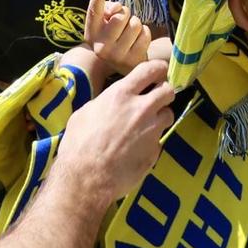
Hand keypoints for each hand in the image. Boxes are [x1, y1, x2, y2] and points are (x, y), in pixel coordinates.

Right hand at [57, 58, 174, 205]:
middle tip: (155, 99)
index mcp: (121, 95)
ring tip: (146, 125)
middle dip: (164, 92)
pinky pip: (158, 140)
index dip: (158, 68)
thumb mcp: (85, 113)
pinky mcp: (154, 152)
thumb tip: (111, 103)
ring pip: (168, 115)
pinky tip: (136, 149)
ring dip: (160, 117)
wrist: (86, 178)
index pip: (150, 70)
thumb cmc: (78, 144)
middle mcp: (142, 109)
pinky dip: (151, 142)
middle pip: (168, 91)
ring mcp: (151, 131)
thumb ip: (105, 103)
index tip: (159, 71)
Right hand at [84, 0, 151, 75]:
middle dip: (126, 14)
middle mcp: (101, 47)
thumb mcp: (106, 22)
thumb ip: (108, 9)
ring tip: (130, 33)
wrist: (123, 64)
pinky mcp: (133, 60)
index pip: (94, 11)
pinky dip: (144, 33)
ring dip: (136, 24)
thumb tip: (116, 8)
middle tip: (123, 23)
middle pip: (121, 16)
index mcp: (92, 33)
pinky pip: (145, 33)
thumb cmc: (114, 35)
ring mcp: (117, 55)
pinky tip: (137, 41)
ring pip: (135, 24)